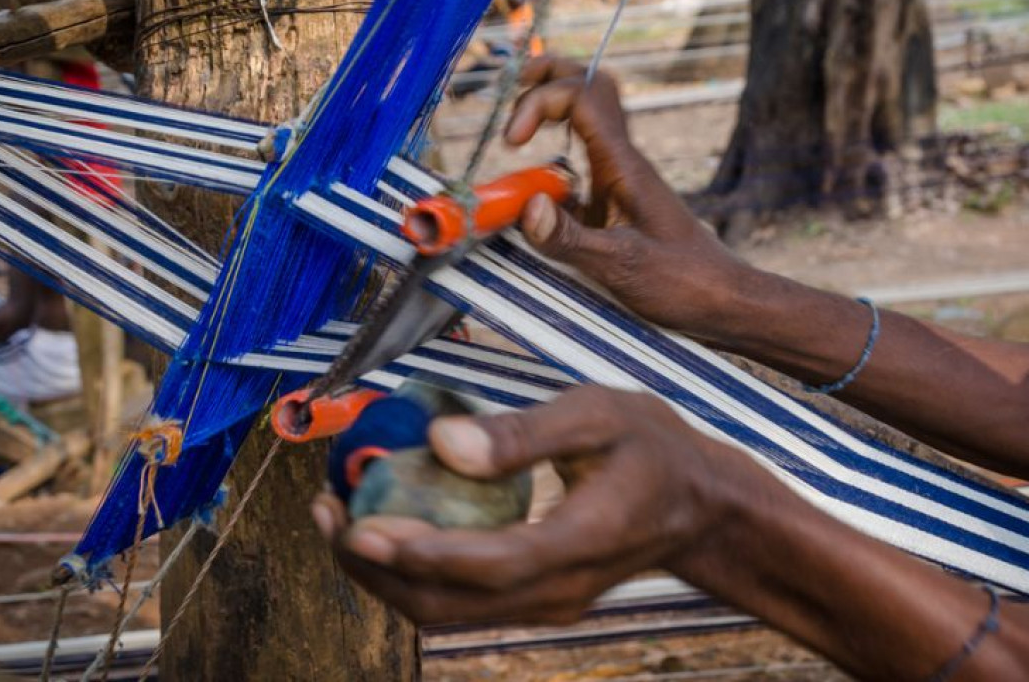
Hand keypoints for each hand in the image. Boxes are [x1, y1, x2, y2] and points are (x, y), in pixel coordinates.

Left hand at [312, 385, 779, 625]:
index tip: (358, 521)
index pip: (488, 564)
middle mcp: (560, 590)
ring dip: (384, 577)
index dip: (417, 550)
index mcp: (582, 541)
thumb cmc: (655, 451)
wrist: (702, 508)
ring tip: (338, 521)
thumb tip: (441, 440)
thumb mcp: (601, 414)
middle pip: (450, 605)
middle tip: (326, 514)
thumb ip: (523, 431)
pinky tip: (386, 531)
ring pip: (448, 613)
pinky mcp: (535, 600)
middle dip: (375, 568)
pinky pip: (461, 603)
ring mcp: (548, 604)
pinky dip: (413, 576)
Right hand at [505, 57, 747, 335]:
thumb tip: (527, 208)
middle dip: (548, 78)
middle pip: (590, 88)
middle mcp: (622, 162)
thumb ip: (569, 238)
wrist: (723, 300)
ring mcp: (620, 180)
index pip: (581, 96)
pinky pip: (582, 165)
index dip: (539, 102)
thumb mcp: (620, 265)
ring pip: (588, 120)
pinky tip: (534, 196)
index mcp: (623, 165)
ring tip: (515, 130)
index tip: (513, 142)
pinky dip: (553, 165)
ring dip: (551, 111)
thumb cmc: (684, 281)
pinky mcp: (616, 203)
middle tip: (514, 87)